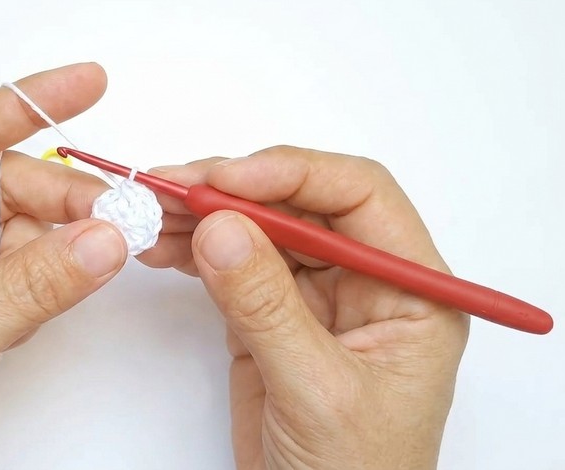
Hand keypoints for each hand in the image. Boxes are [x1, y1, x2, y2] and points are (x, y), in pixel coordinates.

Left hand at [0, 64, 127, 468]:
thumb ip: (27, 286)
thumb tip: (103, 238)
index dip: (23, 103)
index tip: (87, 82)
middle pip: (3, 183)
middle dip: (63, 192)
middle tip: (118, 213)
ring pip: (25, 228)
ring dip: (70, 234)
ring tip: (111, 247)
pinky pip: (31, 271)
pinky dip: (63, 271)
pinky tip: (84, 276)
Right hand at [139, 147, 468, 469]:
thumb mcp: (318, 392)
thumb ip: (269, 309)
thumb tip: (221, 229)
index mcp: (412, 290)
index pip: (359, 197)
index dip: (293, 173)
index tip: (229, 180)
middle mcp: (365, 280)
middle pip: (300, 203)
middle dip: (233, 191)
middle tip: (172, 188)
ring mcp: (316, 295)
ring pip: (260, 227)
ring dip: (204, 215)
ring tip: (152, 213)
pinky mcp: (271, 313)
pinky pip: (233, 263)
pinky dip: (194, 250)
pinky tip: (162, 245)